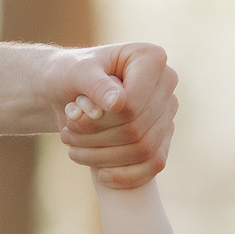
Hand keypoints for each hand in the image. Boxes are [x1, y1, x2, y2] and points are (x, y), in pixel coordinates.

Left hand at [55, 42, 177, 189]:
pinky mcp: (164, 134)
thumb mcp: (76, 74)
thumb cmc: (70, 74)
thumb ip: (96, 85)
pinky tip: (100, 174)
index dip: (102, 119)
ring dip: (104, 157)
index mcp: (151, 58)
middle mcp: (166, 82)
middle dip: (97, 138)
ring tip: (74, 150)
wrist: (69, 91)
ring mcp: (167, 110)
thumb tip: (119, 103)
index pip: (133, 103)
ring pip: (144, 149)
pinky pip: (155, 163)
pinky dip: (126, 175)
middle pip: (138, 128)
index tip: (72, 119)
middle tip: (66, 135)